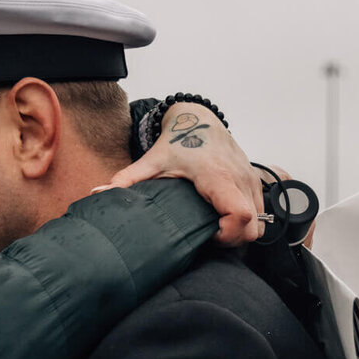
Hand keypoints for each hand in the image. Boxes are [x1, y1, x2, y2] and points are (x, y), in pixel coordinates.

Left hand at [100, 101, 264, 246]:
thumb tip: (97, 194)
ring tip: (215, 228)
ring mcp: (251, 180)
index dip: (227, 235)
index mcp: (217, 177)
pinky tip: (224, 218)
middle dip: (234, 240)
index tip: (208, 236)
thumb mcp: (151, 162)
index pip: (240, 216)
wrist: (199, 119)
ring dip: (242, 232)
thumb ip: (125, 180)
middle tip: (209, 237)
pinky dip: (248, 222)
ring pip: (261, 223)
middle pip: (254, 228)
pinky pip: (261, 213)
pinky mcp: (255, 181)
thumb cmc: (177, 142)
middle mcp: (240, 179)